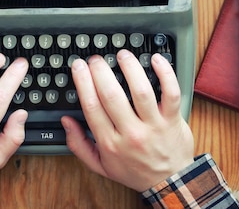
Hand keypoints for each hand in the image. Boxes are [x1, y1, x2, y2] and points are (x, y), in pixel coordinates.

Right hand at [62, 49, 193, 191]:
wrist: (168, 182)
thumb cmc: (134, 171)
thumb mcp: (100, 165)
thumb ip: (78, 144)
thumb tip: (66, 121)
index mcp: (110, 142)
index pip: (92, 106)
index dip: (83, 82)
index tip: (79, 67)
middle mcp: (130, 133)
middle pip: (112, 95)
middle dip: (100, 71)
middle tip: (96, 59)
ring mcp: (152, 125)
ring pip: (140, 91)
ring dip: (130, 68)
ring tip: (122, 55)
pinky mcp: (172, 119)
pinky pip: (170, 93)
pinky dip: (164, 74)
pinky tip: (156, 60)